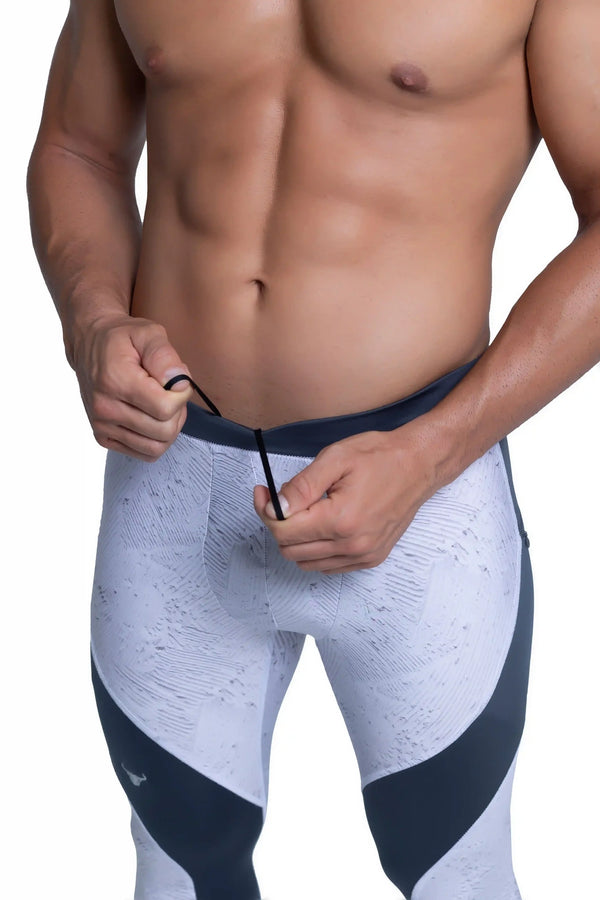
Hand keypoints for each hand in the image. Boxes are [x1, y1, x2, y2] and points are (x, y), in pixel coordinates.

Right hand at [73, 312, 194, 460]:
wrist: (89, 343)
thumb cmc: (122, 338)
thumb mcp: (149, 333)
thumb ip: (165, 356)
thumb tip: (179, 383)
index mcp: (116, 381)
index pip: (165, 409)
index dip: (182, 396)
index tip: (177, 382)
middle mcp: (105, 408)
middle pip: (164, 432)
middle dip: (178, 413)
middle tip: (172, 394)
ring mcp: (102, 425)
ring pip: (155, 448)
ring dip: (169, 429)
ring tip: (163, 406)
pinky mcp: (103, 437)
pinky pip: (143, 453)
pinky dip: (155, 440)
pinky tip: (152, 418)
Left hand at [253, 427, 436, 573]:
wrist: (420, 464)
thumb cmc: (381, 456)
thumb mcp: (336, 458)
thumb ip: (302, 486)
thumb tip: (277, 506)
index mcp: (340, 520)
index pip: (283, 531)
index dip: (266, 510)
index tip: (264, 492)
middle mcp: (352, 544)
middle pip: (290, 549)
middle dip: (279, 524)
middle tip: (281, 499)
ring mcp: (363, 554)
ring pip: (306, 562)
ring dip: (296, 540)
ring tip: (305, 511)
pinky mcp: (371, 558)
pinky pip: (328, 566)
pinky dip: (316, 550)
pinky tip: (321, 525)